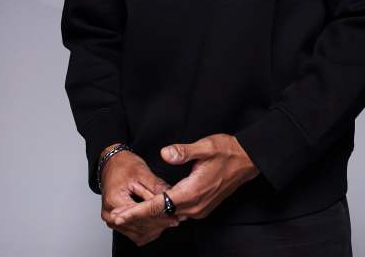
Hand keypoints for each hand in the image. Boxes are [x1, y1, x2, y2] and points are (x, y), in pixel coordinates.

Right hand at [100, 150, 182, 245]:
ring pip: (138, 233)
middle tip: (176, 220)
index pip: (140, 214)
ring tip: (170, 222)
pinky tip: (159, 224)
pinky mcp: (118, 223)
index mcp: (114, 200)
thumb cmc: (124, 165)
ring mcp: (112, 221)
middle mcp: (110, 214)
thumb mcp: (141, 172)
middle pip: (139, 226)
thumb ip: (156, 186)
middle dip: (159, 223)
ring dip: (155, 228)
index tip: (174, 215)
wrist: (112, 164)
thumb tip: (171, 196)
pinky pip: (135, 233)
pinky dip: (148, 230)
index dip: (159, 215)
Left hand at [109, 133, 259, 228]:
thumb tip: (165, 153)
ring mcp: (200, 208)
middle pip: (161, 215)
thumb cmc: (227, 151)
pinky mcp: (202, 206)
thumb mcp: (205, 146)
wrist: (248, 160)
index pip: (158, 206)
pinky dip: (163, 213)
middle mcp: (196, 205)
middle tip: (116, 218)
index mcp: (193, 192)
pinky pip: (179, 213)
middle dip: (138, 217)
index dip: (137, 212)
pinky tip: (153, 209)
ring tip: (129, 215)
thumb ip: (184, 151)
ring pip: (170, 216)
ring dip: (150, 216)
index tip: (120, 216)